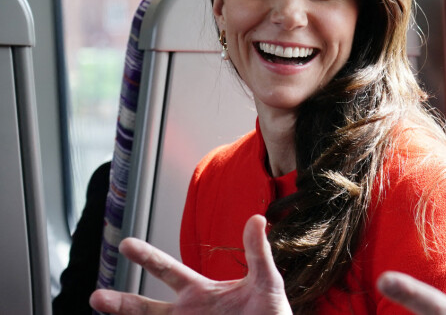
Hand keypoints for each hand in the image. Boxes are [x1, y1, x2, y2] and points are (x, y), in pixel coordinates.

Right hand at [90, 214, 291, 314]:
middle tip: (96, 296)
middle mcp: (188, 313)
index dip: (147, 257)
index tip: (125, 243)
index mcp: (201, 291)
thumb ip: (257, 252)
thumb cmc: (271, 314)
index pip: (168, 270)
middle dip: (121, 303)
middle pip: (146, 308)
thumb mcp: (266, 281)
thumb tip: (258, 218)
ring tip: (103, 311)